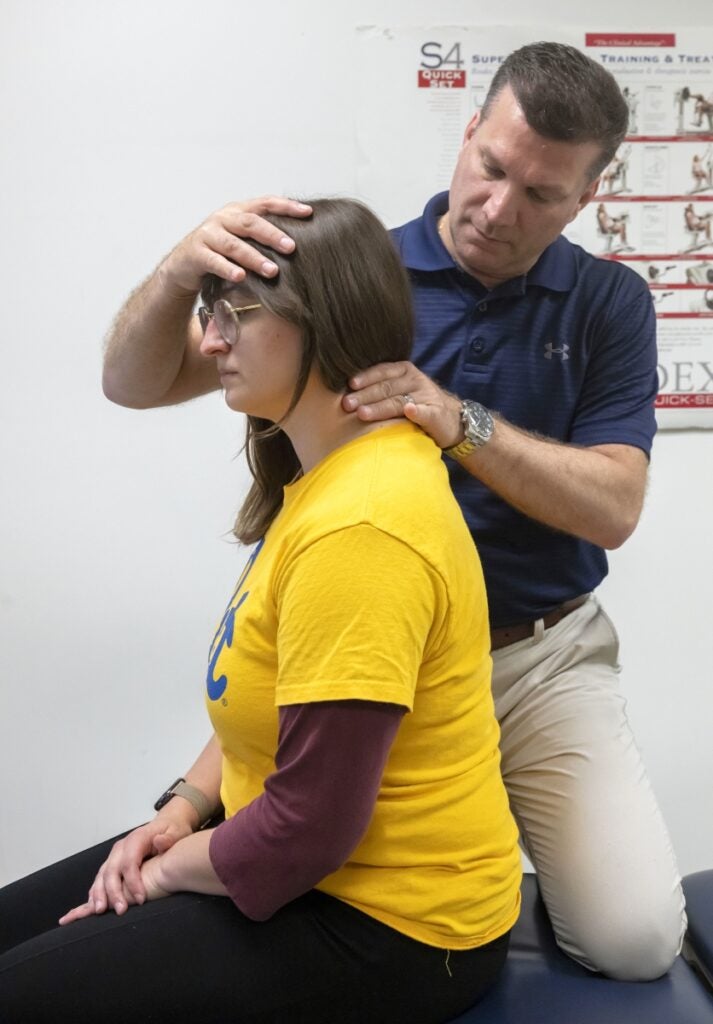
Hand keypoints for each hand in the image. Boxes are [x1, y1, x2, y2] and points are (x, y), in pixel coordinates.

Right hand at [58, 815, 192, 925]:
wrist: (167, 824)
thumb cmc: (172, 830)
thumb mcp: (177, 832)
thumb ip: (169, 839)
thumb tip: (160, 841)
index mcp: (137, 839)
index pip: (129, 862)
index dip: (133, 882)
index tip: (141, 899)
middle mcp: (122, 847)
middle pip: (112, 869)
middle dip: (113, 891)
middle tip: (120, 910)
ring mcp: (115, 855)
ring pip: (102, 874)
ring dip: (99, 893)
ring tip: (99, 911)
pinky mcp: (113, 862)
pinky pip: (101, 877)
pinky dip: (95, 891)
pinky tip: (93, 904)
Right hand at [158, 196, 312, 295]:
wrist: (183, 265)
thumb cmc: (220, 253)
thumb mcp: (242, 240)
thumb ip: (263, 238)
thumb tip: (299, 245)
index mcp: (238, 211)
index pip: (265, 203)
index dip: (286, 206)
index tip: (308, 213)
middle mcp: (222, 219)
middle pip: (250, 223)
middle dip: (272, 234)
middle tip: (291, 247)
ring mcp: (208, 235)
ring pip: (234, 245)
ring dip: (255, 258)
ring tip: (272, 271)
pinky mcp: (195, 253)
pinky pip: (214, 261)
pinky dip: (228, 269)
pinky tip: (241, 277)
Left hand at [342, 361, 463, 448]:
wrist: (451, 419)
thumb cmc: (416, 403)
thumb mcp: (399, 389)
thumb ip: (378, 386)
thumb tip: (344, 390)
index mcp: (403, 371)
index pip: (381, 371)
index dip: (365, 377)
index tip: (349, 384)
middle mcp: (414, 380)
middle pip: (386, 387)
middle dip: (364, 396)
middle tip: (347, 405)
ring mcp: (426, 396)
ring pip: (399, 400)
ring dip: (380, 407)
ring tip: (363, 414)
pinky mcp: (436, 414)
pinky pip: (425, 412)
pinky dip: (417, 412)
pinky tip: (409, 411)